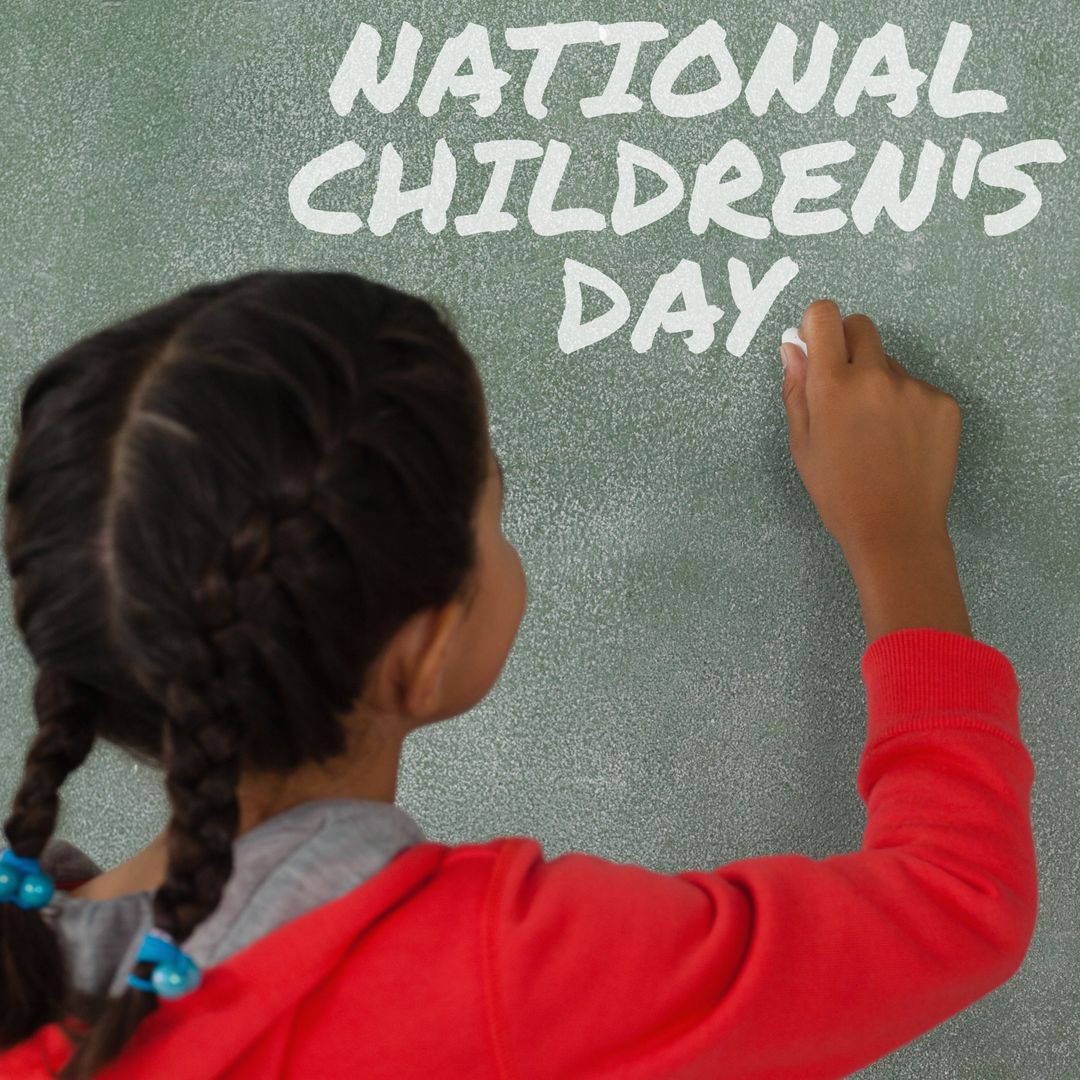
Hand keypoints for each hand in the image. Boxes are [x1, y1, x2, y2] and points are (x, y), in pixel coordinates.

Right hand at [780, 300, 962, 558]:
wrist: (894, 529)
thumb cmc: (839, 492)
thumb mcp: (802, 443)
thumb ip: (796, 388)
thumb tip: (794, 347)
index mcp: (833, 385)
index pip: (825, 316)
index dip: (818, 325)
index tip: (817, 343)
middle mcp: (875, 377)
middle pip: (862, 326)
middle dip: (849, 344)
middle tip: (844, 386)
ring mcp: (914, 388)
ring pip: (890, 363)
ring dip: (878, 382)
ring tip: (875, 432)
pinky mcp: (943, 403)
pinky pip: (917, 388)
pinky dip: (906, 406)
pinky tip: (900, 442)